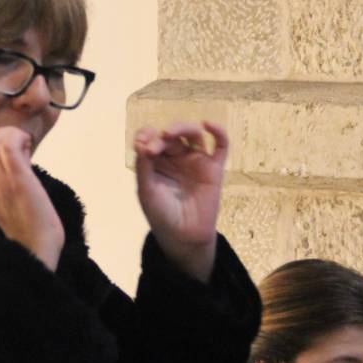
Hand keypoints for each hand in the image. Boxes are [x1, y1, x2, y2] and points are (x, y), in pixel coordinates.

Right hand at [0, 127, 63, 270]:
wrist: (35, 246)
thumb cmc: (26, 222)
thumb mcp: (2, 198)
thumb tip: (11, 150)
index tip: (12, 149)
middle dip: (3, 133)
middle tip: (22, 146)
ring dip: (14, 135)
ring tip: (27, 149)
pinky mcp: (16, 179)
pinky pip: (9, 145)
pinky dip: (20, 139)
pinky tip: (30, 150)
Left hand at [134, 121, 228, 282]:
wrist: (183, 237)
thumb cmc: (162, 215)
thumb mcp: (146, 191)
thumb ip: (143, 166)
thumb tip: (143, 143)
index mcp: (157, 162)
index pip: (152, 138)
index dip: (146, 135)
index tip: (140, 145)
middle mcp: (176, 158)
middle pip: (171, 135)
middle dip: (161, 137)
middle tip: (153, 148)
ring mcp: (196, 161)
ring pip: (193, 134)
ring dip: (181, 128)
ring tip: (169, 134)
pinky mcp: (214, 168)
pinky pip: (221, 145)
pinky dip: (218, 131)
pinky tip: (208, 124)